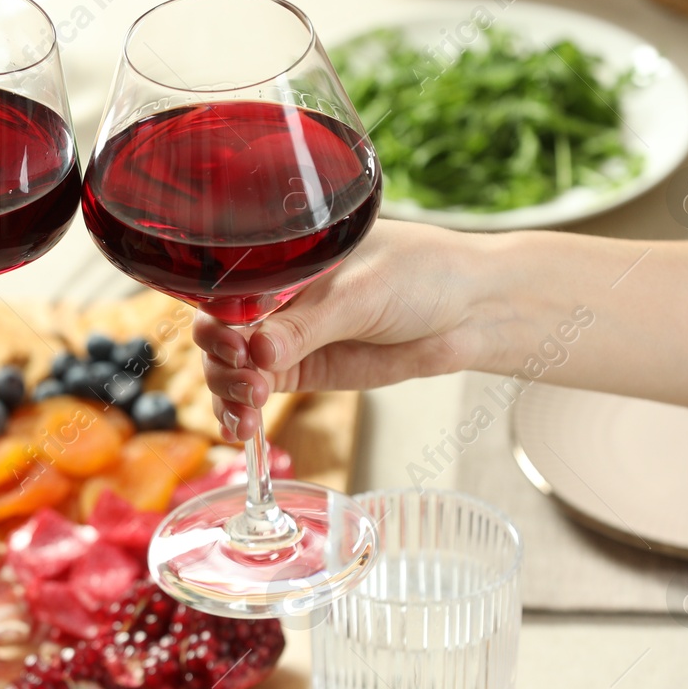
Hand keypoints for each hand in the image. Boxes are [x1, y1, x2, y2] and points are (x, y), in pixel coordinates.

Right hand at [195, 220, 489, 441]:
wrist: (470, 310)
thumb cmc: (421, 275)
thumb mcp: (361, 294)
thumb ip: (308, 325)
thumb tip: (257, 354)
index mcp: (279, 260)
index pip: (224, 290)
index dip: (217, 321)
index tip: (235, 346)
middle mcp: (275, 297)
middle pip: (219, 334)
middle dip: (220, 363)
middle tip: (247, 383)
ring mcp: (287, 337)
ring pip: (231, 369)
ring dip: (228, 393)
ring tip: (248, 412)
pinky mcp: (303, 371)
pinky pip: (255, 394)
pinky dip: (242, 413)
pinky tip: (242, 429)